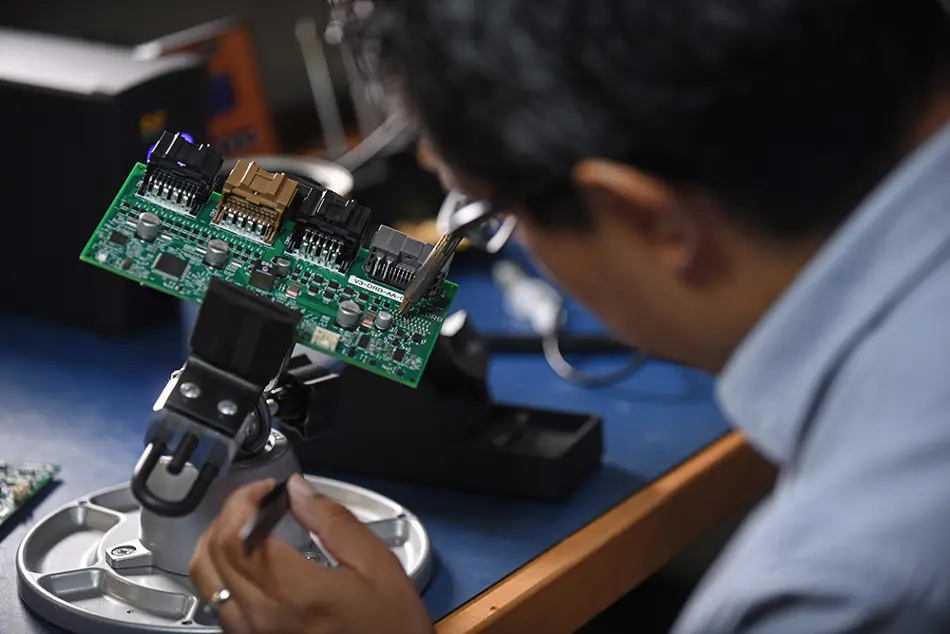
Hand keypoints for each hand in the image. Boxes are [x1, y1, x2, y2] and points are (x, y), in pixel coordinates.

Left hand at [189, 474, 433, 633]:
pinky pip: (218, 603)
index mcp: (292, 592)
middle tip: (258, 501)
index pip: (236, 535)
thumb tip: (297, 489)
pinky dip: (222, 571)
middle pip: (213, 554)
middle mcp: (260, 617)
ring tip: (247, 525)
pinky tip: (249, 560)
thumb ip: (333, 521)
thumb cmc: (388, 624)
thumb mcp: (376, 565)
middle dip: (229, 515)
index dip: (243, 501)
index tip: (267, 489)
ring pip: (205, 579)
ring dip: (218, 543)